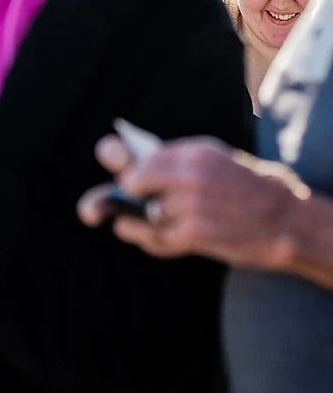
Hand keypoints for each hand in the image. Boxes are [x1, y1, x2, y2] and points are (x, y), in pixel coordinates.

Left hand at [77, 133, 306, 270]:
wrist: (282, 218)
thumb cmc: (241, 185)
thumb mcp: (211, 157)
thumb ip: (172, 160)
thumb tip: (124, 165)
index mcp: (193, 152)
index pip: (140, 156)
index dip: (123, 165)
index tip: (119, 173)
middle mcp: (190, 175)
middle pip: (132, 183)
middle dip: (121, 194)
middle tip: (111, 202)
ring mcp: (192, 206)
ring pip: (145, 213)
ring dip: (136, 220)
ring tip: (123, 222)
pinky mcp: (197, 233)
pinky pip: (157, 239)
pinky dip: (146, 240)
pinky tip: (135, 234)